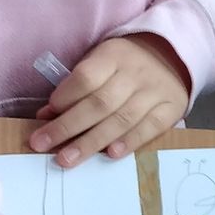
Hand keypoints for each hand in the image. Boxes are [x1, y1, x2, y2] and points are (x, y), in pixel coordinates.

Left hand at [30, 34, 187, 165]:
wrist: (170, 58)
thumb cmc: (123, 66)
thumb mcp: (98, 64)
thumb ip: (74, 89)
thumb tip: (46, 116)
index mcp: (113, 55)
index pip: (86, 77)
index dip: (64, 98)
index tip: (44, 116)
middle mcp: (136, 72)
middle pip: (100, 103)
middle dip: (68, 127)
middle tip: (43, 145)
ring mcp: (156, 91)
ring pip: (121, 119)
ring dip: (92, 142)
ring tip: (67, 159)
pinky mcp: (172, 108)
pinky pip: (150, 128)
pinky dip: (130, 142)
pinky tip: (110, 154)